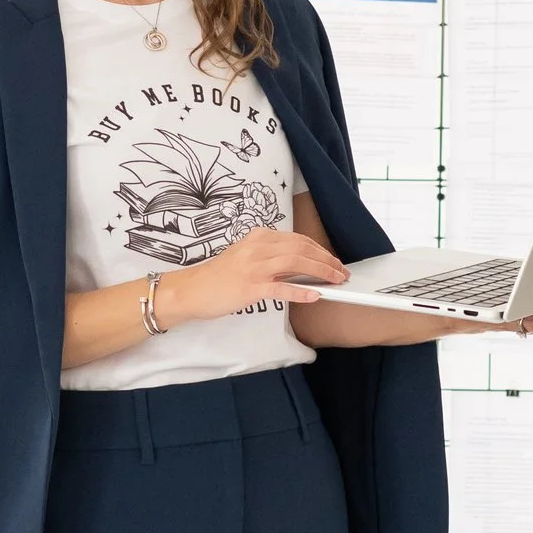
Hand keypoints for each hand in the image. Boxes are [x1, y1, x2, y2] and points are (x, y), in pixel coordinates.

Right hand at [165, 224, 348, 324]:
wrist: (191, 290)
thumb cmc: (218, 277)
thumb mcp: (245, 257)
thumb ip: (270, 257)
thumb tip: (300, 266)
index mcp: (257, 237)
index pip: (297, 239)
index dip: (319, 250)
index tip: (332, 260)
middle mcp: (257, 247)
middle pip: (301, 248)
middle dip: (326, 260)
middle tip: (341, 271)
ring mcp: (254, 266)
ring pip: (296, 263)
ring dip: (321, 272)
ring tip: (336, 281)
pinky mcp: (250, 287)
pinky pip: (281, 287)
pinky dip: (301, 291)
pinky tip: (315, 295)